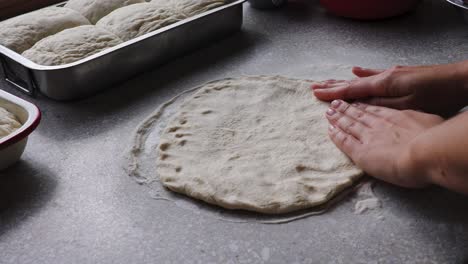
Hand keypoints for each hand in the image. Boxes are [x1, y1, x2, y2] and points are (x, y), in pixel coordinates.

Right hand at [312, 63, 467, 115]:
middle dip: (333, 85)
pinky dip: (364, 73)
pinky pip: (375, 73)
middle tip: (314, 87)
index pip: (351, 90)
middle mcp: (384, 77)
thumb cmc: (437, 97)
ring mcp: (392, 74)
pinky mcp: (401, 74)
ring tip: (329, 81)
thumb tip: (358, 106)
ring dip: (344, 80)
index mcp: (383, 85)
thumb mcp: (407, 105)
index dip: (333, 93)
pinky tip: (357, 69)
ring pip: (361, 78)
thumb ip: (381, 105)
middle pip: (353, 82)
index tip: (316, 94)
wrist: (461, 81)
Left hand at [325, 100, 443, 187]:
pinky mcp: (360, 152)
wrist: (425, 152)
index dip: (363, 106)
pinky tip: (330, 130)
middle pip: (358, 114)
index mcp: (396, 116)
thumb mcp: (430, 122)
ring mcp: (368, 136)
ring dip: (337, 118)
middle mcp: (379, 124)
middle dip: (346, 108)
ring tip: (329, 112)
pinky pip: (344, 141)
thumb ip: (420, 122)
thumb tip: (421, 123)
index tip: (356, 102)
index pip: (375, 110)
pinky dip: (336, 135)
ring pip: (348, 124)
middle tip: (336, 103)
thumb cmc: (434, 140)